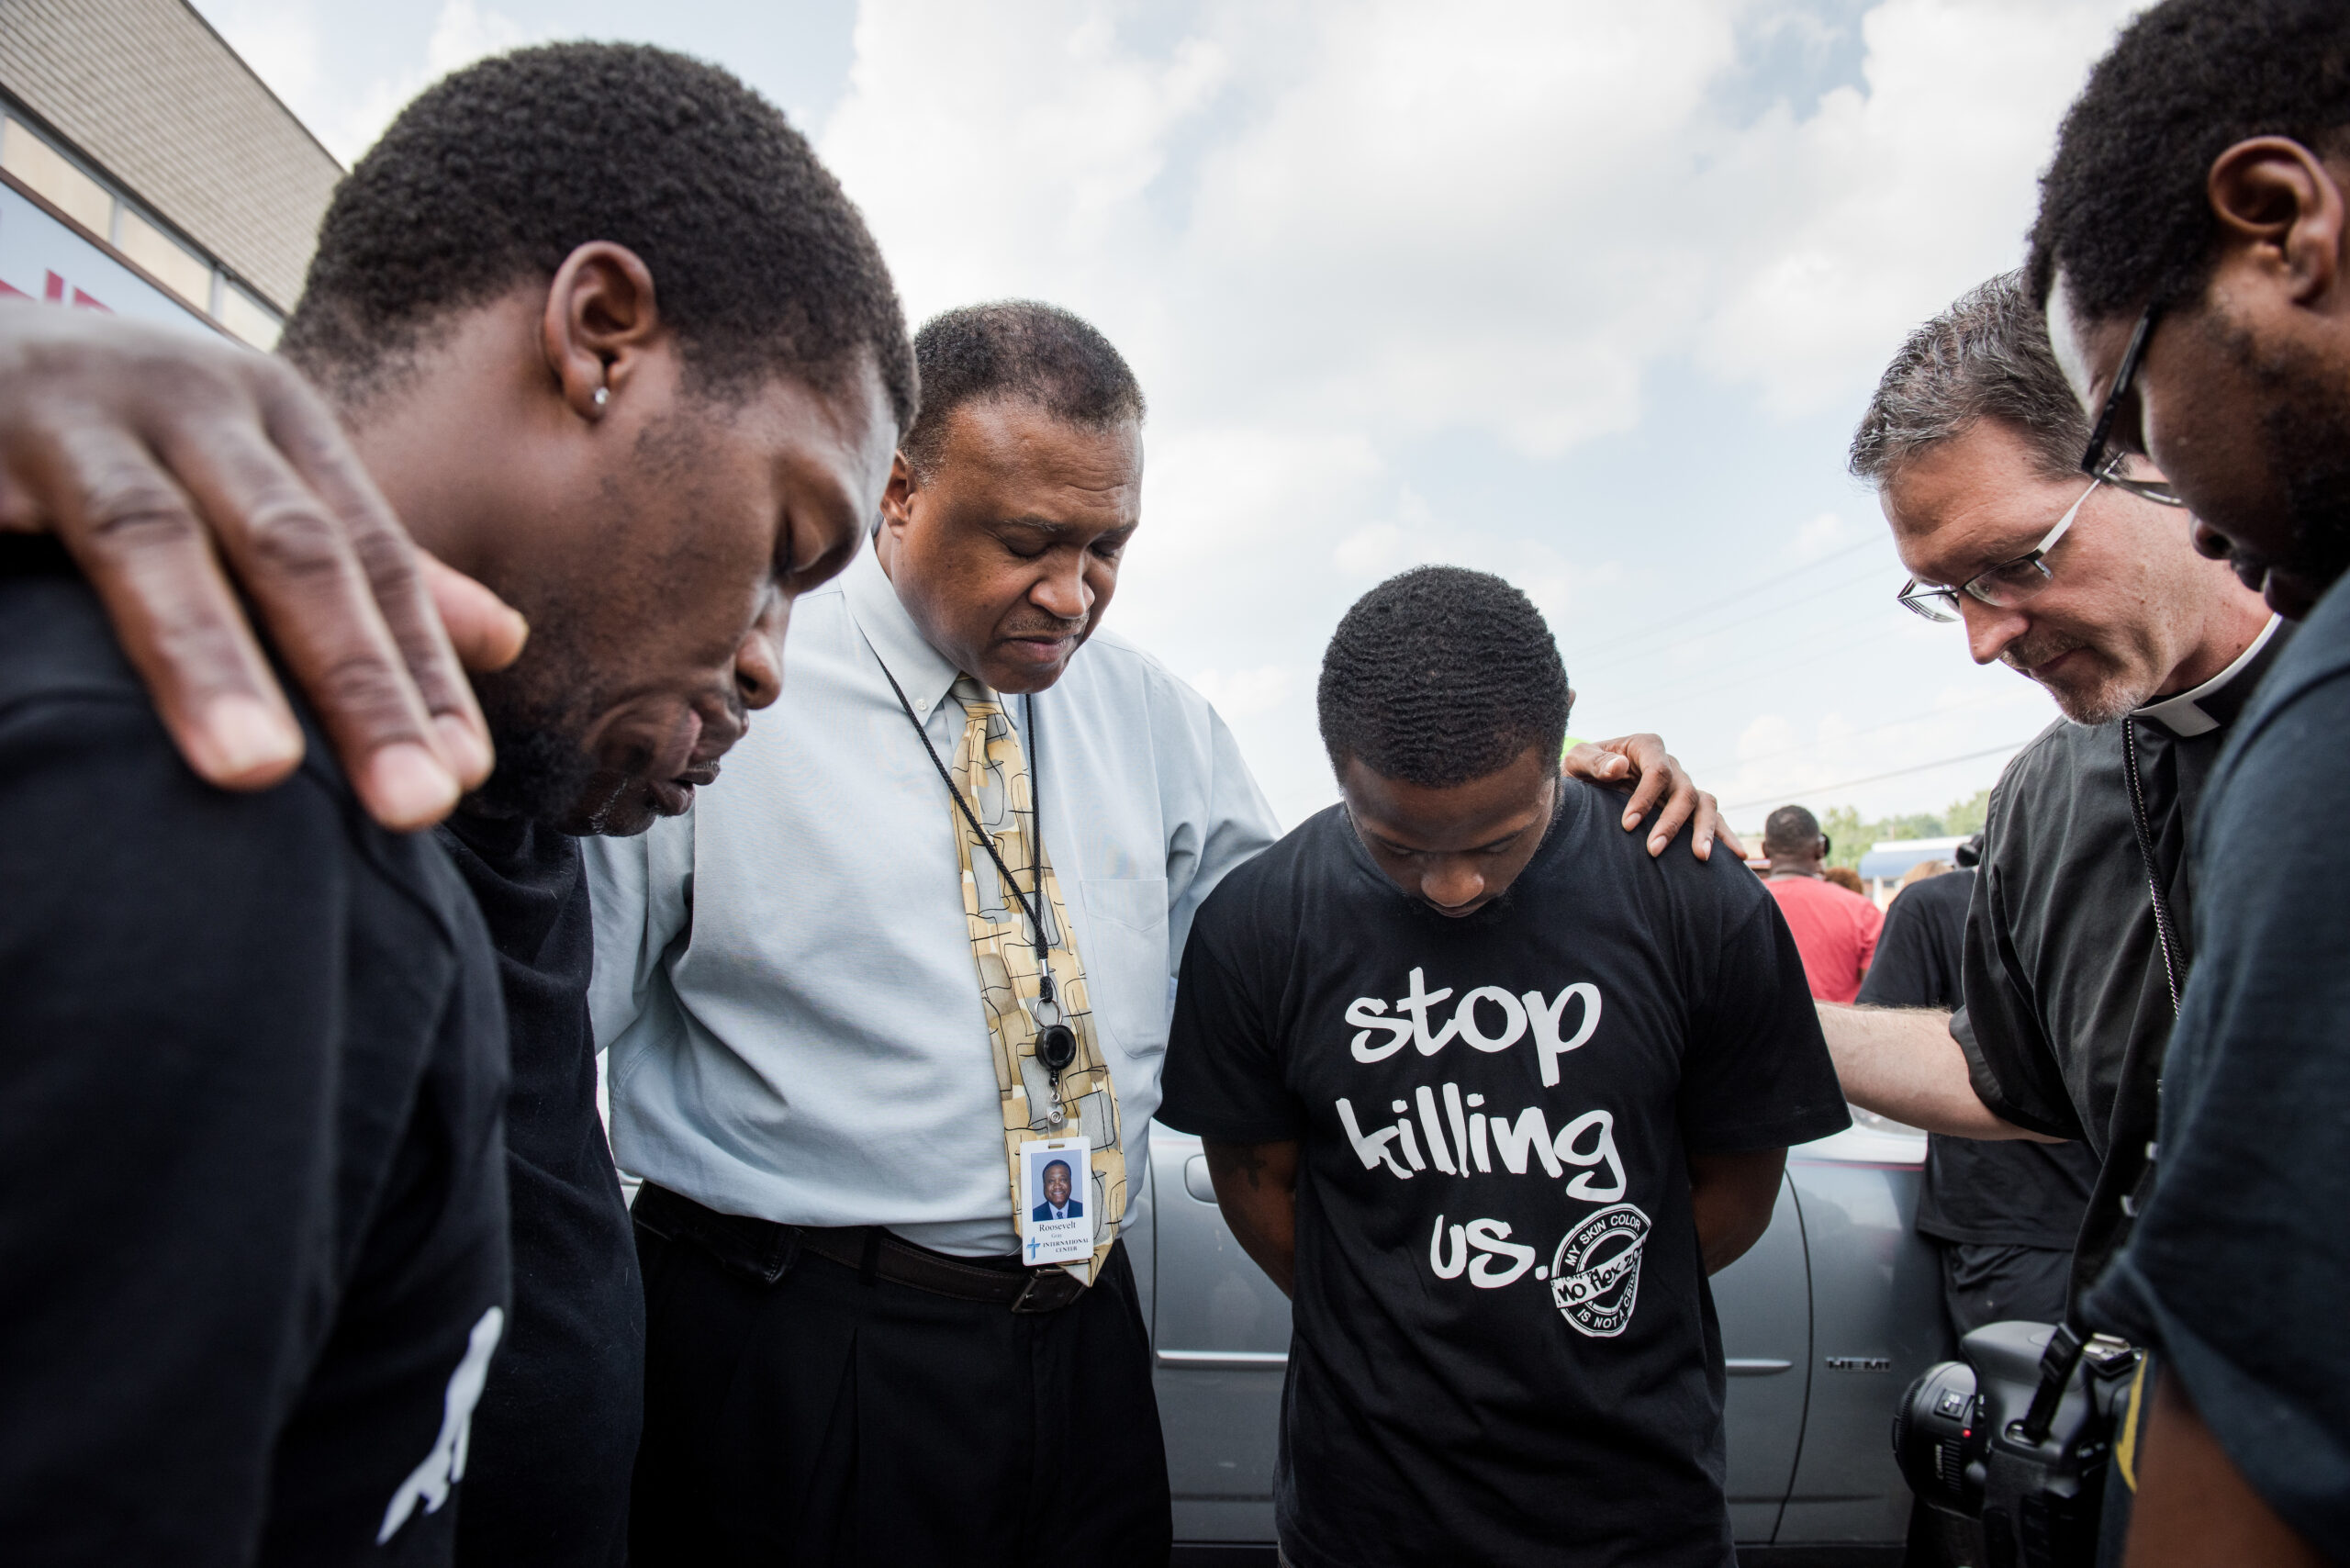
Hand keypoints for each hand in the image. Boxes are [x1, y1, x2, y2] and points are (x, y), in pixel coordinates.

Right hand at [0, 306, 525, 829]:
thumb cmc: (121, 436)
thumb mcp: (252, 479)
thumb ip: (366, 566)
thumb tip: (506, 642)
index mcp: (278, 419)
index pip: (375, 557)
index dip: (421, 669)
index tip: (463, 776)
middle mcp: (193, 400)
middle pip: (295, 547)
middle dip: (360, 679)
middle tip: (416, 803)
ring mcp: (76, 410)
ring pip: (152, 539)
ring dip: (207, 655)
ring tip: (258, 769)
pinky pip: (5, 531)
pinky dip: (33, 620)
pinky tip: (55, 718)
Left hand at [1563, 734, 1744, 859]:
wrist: (1587, 786)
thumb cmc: (1581, 771)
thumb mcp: (1577, 761)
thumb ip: (1593, 761)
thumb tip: (1619, 767)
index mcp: (1646, 746)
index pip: (1658, 771)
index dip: (1646, 798)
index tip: (1628, 825)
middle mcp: (1671, 765)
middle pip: (1685, 791)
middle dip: (1671, 822)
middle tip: (1652, 851)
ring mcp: (1683, 786)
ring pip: (1705, 804)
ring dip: (1705, 830)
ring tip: (1701, 857)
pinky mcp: (1688, 808)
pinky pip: (1713, 819)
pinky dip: (1726, 835)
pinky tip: (1738, 857)